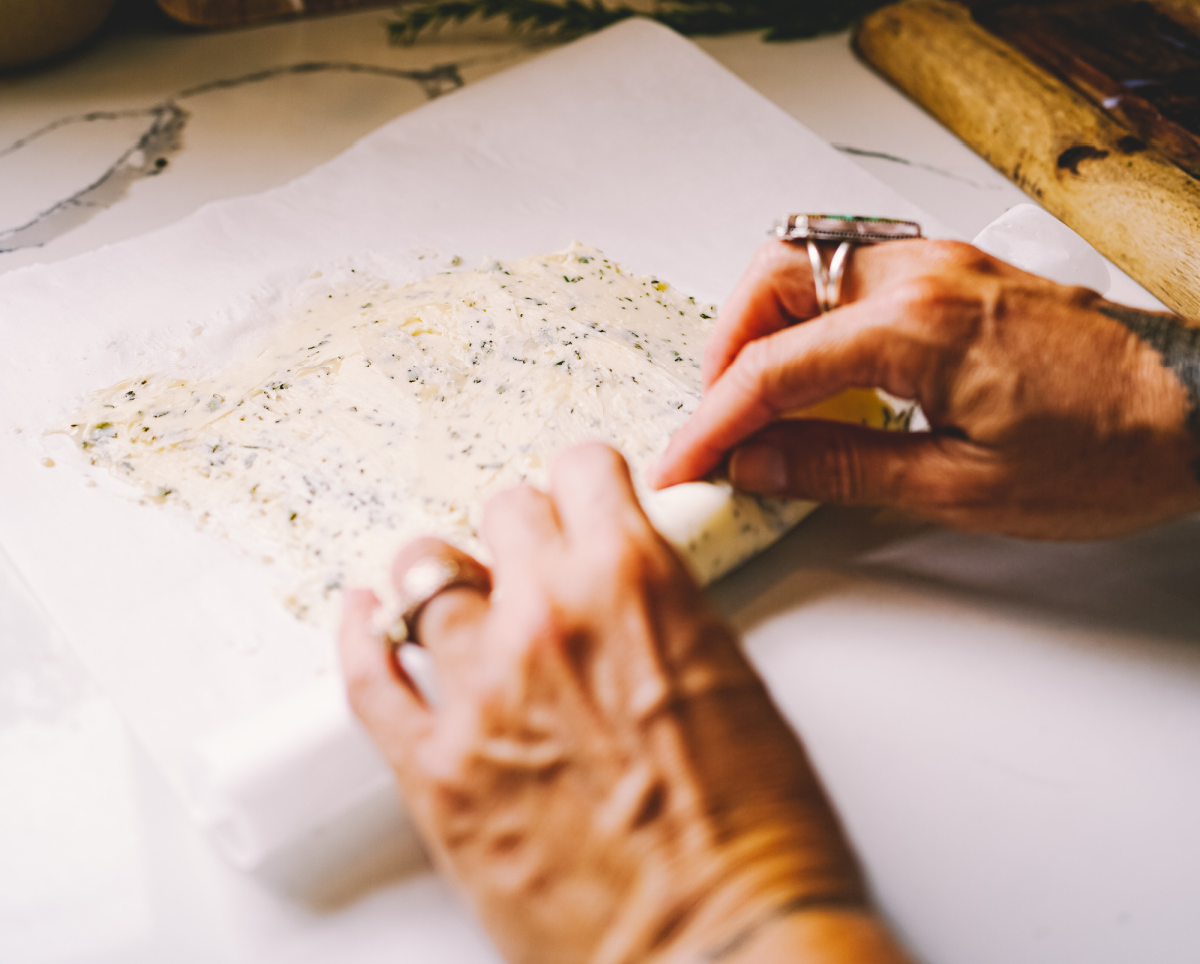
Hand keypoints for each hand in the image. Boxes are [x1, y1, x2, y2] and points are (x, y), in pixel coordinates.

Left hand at [341, 444, 907, 963]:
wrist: (726, 947)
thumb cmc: (755, 831)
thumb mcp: (730, 672)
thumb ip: (658, 610)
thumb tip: (616, 594)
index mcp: (632, 577)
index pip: (579, 467)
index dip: (582, 485)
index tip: (579, 501)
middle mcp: (546, 613)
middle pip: (502, 511)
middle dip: (523, 535)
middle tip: (533, 568)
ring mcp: (480, 689)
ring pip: (424, 575)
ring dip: (446, 583)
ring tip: (453, 598)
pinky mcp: (433, 770)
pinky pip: (368, 676)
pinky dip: (359, 636)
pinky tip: (361, 615)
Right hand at [647, 239, 1199, 540]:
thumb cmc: (1111, 449)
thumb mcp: (965, 488)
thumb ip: (842, 468)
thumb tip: (759, 463)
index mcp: (915, 326)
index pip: (772, 367)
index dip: (713, 422)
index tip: (683, 463)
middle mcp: (919, 272)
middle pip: (772, 275)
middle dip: (727, 345)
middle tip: (722, 421)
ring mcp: (941, 261)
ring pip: (811, 259)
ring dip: (771, 323)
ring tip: (768, 401)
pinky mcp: (960, 269)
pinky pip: (857, 269)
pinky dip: (820, 313)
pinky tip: (833, 373)